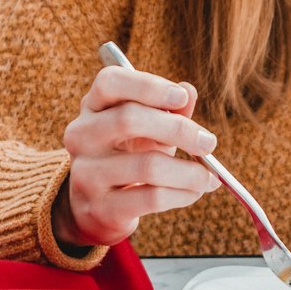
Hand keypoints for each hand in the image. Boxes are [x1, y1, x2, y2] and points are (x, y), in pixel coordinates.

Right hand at [53, 65, 219, 249]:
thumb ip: (169, 108)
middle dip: (178, 129)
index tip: (182, 98)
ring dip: (189, 172)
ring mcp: (86, 173)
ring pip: (147, 165)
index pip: (110, 81)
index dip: (148, 86)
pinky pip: (152, 197)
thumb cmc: (128, 155)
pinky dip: (183, 194)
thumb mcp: (147, 128)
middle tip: (208, 142)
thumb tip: (189, 92)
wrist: (97, 206)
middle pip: (129, 119)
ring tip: (207, 176)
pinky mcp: (100, 208)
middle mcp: (81, 135)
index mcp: (92, 105)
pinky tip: (194, 191)